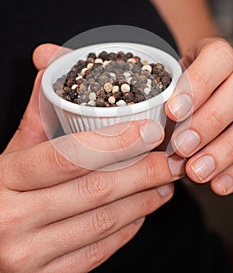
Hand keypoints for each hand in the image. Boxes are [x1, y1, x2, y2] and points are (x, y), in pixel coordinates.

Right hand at [0, 44, 185, 272]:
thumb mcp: (10, 154)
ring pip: (100, 224)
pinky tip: (141, 213)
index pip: (67, 157)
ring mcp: (27, 256)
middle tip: (168, 159)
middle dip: (141, 173)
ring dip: (141, 202)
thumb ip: (35, 115)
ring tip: (163, 185)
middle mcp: (11, 220)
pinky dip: (124, 230)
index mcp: (4, 179)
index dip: (114, 143)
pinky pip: (95, 254)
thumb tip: (50, 65)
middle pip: (93, 191)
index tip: (150, 132)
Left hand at [166, 38, 232, 195]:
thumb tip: (142, 126)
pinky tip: (218, 185)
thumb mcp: (168, 80)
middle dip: (207, 125)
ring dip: (221, 153)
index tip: (172, 112)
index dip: (197, 87)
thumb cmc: (178, 87)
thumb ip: (163, 94)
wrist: (197, 93)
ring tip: (196, 172)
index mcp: (218, 56)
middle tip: (181, 148)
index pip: (217, 60)